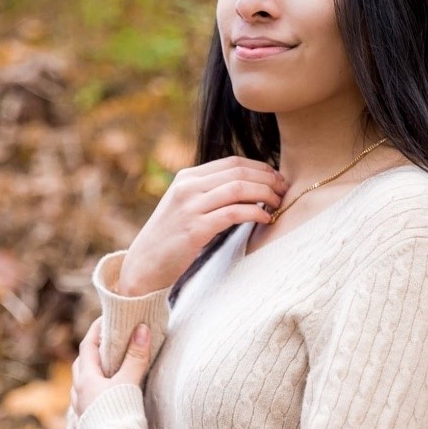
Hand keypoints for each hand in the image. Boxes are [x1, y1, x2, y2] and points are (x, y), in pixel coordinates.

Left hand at [70, 316, 150, 416]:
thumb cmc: (118, 412)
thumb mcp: (129, 381)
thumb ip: (136, 355)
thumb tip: (142, 328)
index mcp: (86, 378)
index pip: (87, 345)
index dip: (96, 329)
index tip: (107, 317)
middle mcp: (79, 391)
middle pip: (82, 363)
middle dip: (94, 349)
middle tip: (109, 339)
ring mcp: (81, 407)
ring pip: (83, 381)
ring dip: (94, 370)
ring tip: (110, 364)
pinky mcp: (88, 420)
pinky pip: (87, 397)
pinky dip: (96, 387)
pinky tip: (106, 392)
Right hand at [118, 156, 287, 294]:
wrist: (143, 266)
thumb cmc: (172, 238)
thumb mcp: (187, 206)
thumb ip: (211, 193)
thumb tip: (250, 188)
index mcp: (187, 177)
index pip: (233, 162)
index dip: (260, 168)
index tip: (278, 179)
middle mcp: (188, 187)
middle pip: (239, 172)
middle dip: (268, 179)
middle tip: (284, 191)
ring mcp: (190, 206)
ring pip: (239, 188)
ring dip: (265, 194)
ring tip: (278, 204)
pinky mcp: (195, 228)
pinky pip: (233, 213)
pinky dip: (255, 213)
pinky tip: (266, 219)